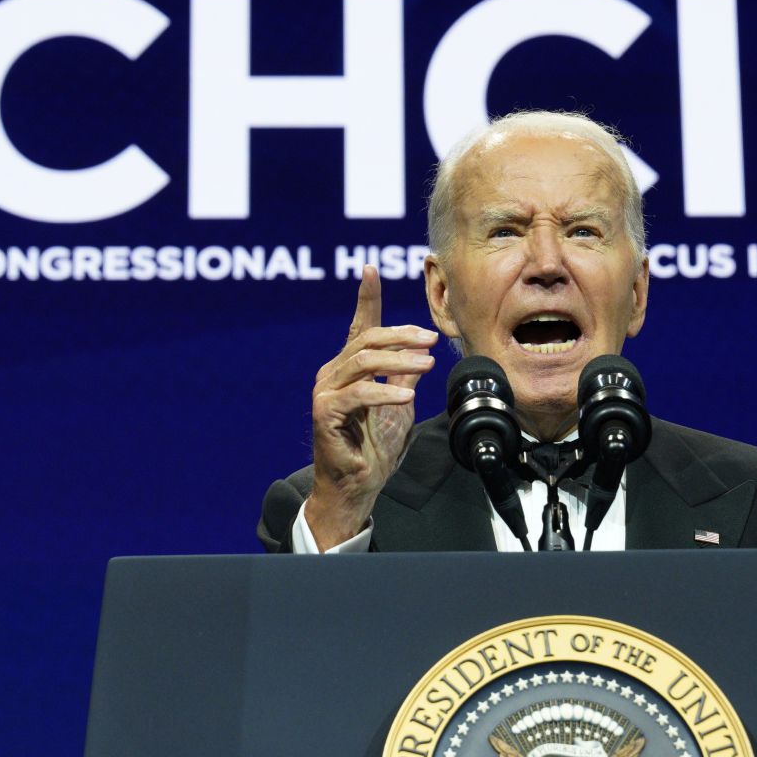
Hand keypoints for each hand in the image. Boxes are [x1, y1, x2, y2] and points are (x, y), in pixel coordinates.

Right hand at [305, 267, 438, 548]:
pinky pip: (358, 394)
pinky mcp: (325, 413)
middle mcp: (332, 374)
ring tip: (427, 366)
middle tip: (431, 339)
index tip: (371, 269)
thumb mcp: (397, 406)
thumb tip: (421, 357)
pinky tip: (407, 395)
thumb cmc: (372, 450)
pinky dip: (385, 392)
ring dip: (399, 361)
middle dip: (401, 335)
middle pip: (366, 340)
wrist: (355, 487)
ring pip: (364, 361)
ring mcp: (326, 392)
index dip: (365, 297)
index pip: (357, 326)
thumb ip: (402, 379)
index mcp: (348, 369)